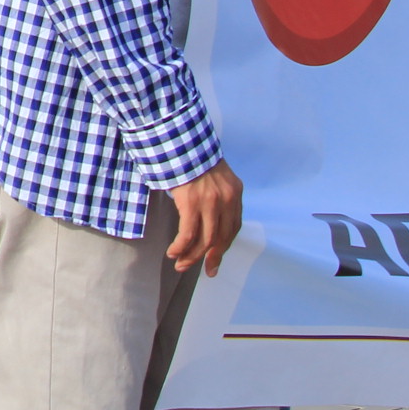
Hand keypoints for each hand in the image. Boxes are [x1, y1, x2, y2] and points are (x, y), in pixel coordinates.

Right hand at [166, 159, 243, 276]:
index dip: (224, 246)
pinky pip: (188, 234)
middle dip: (211, 257)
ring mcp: (210, 202)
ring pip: (206, 240)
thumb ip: (216, 193)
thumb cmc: (191, 155)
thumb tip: (208, 214)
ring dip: (193, 257)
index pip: (233, 227)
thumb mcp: (213, 174)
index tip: (216, 258)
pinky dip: (181, 247)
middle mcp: (226, 199)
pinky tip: (173, 253)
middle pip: (222, 238)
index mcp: (235, 192)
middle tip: (205, 271)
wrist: (178, 138)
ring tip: (181, 265)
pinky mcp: (191, 203)